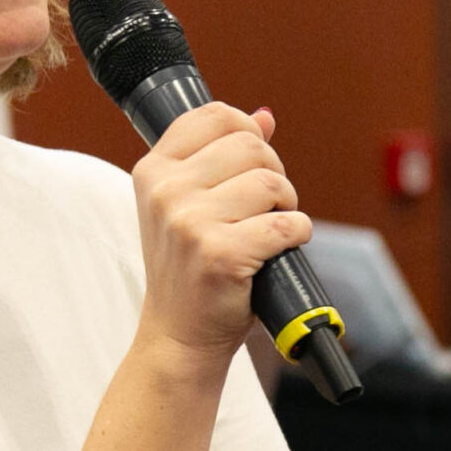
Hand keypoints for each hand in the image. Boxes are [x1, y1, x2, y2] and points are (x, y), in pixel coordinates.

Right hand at [129, 103, 310, 358]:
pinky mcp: (220, 254)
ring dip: (287, 205)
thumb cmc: (190, 269)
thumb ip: (219, 157)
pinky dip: (297, 234)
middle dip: (274, 173)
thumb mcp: (188, 205)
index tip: (253, 162)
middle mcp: (165, 192)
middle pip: (252, 146)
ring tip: (271, 228)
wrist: (179, 335)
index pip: (215, 116)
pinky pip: (285, 224)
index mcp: (153, 171)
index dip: (248, 132)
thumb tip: (263, 116)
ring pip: (271, 183)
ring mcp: (189, 223)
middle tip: (268, 205)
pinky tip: (281, 248)